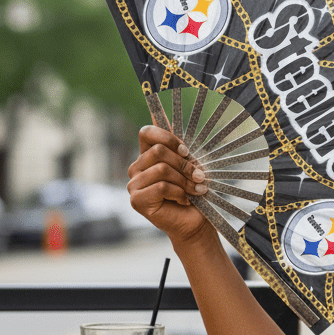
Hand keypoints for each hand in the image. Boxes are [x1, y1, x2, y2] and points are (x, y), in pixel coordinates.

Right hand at [127, 125, 210, 243]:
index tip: (186, 150)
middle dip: (184, 164)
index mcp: (147, 155)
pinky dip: (179, 193)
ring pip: (162, 169)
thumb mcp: (190, 165)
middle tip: (199, 176)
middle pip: (159, 151)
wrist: (195, 222)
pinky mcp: (137, 200)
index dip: (168, 137)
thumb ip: (179, 145)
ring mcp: (134, 184)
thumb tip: (164, 113)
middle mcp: (136, 167)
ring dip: (185, 181)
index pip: (147, 133)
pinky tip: (185, 200)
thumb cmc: (193, 192)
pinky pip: (161, 186)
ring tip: (196, 190)